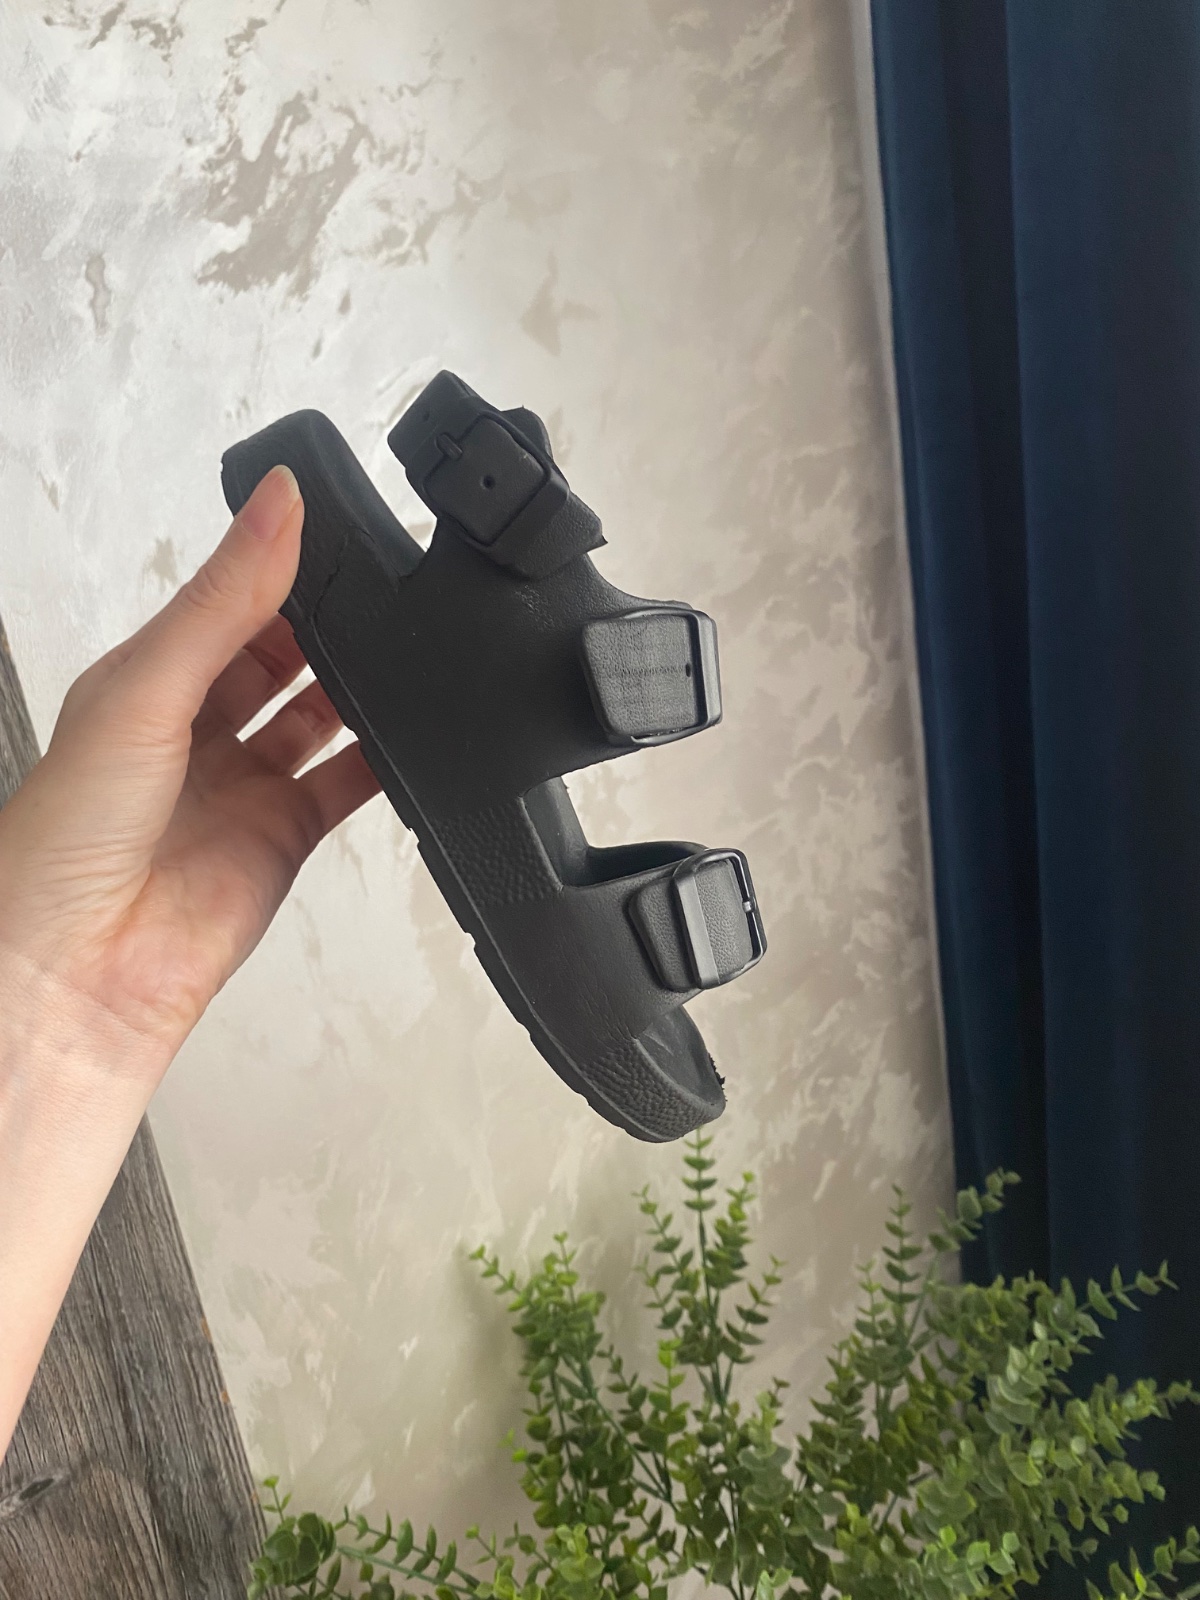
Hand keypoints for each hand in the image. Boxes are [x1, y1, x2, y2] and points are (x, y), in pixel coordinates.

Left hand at [0, 464, 380, 1076]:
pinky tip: (414, 733)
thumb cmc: (66, 838)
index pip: (232, 603)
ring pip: (321, 718)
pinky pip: (349, 787)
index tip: (338, 533)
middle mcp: (197, 731)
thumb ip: (223, 600)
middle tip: (385, 594)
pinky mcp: (285, 838)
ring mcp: (245, 786)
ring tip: (407, 653)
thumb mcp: (146, 689)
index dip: (282, 568)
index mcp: (148, 680)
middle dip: (330, 628)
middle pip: (283, 658)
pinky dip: (385, 762)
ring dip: (361, 690)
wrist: (79, 970)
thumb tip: (278, 503)